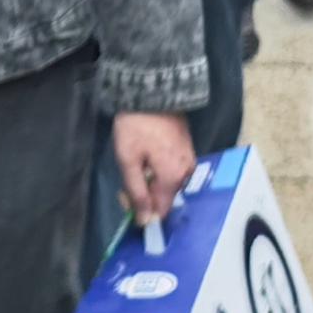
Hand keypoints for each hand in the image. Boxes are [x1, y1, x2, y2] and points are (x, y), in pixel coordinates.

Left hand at [110, 110, 196, 224]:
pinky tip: (146, 158)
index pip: (161, 211)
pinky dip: (158, 170)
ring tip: (134, 165)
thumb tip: (145, 222)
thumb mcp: (129, 160)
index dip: (142, 210)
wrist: (152, 91)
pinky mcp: (187, 148)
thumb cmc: (136, 126)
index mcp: (173, 178)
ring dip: (150, 182)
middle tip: (124, 181)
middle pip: (164, 198)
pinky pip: (173, 170)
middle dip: (144, 195)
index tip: (125, 196)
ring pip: (168, 184)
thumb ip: (137, 193)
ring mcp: (189, 159)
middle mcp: (186, 172)